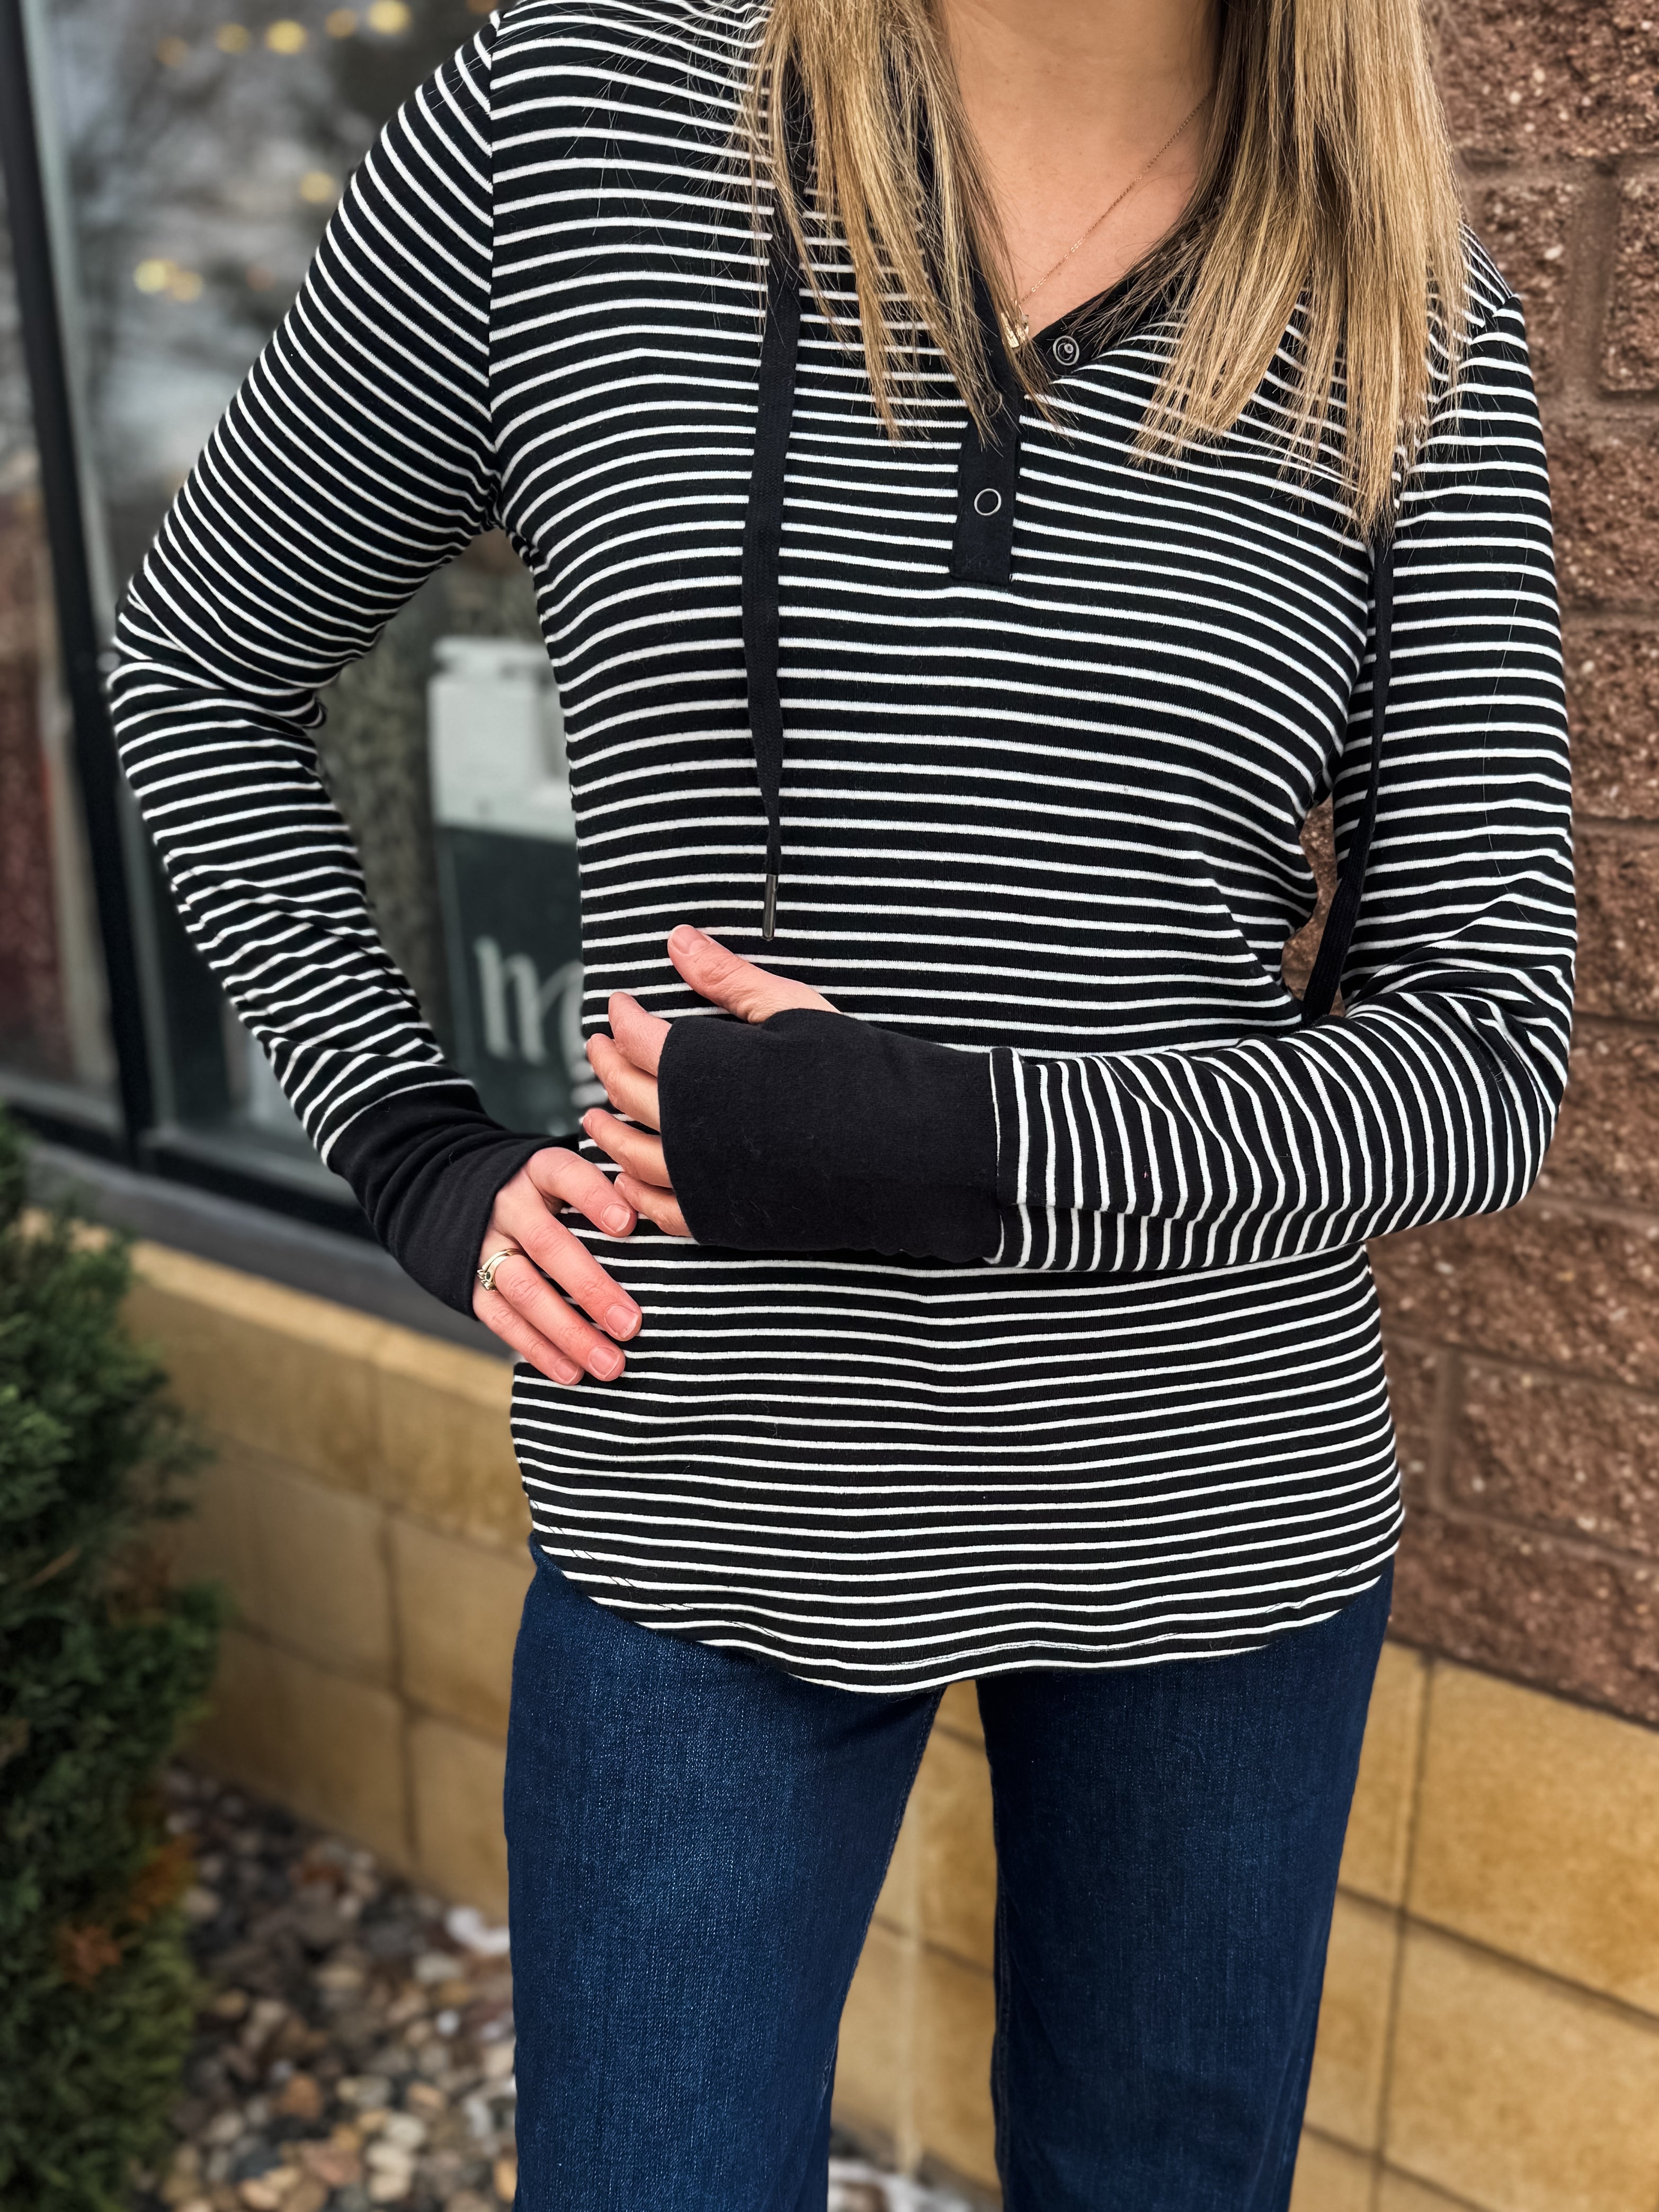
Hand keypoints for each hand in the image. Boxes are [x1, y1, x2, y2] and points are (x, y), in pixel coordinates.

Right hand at [472, 1148, 642, 1385]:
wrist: (461, 1194)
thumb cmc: (544, 1194)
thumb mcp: (566, 1178)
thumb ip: (605, 1195)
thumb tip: (660, 1226)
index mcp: (539, 1171)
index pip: (567, 1176)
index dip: (596, 1199)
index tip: (627, 1225)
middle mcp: (510, 1206)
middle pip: (549, 1246)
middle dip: (592, 1289)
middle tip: (631, 1325)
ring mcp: (486, 1246)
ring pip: (526, 1291)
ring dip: (570, 1332)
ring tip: (610, 1363)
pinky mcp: (470, 1284)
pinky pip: (503, 1321)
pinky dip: (539, 1350)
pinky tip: (572, 1373)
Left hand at [583, 923, 835, 1236]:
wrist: (907, 1150)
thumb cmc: (856, 1072)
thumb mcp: (793, 1010)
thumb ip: (727, 979)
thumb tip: (678, 941)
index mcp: (704, 1072)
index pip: (641, 1040)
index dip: (623, 1018)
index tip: (618, 1005)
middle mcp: (692, 1130)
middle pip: (628, 1095)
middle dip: (606, 1067)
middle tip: (597, 1047)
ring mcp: (704, 1181)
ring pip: (632, 1156)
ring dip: (606, 1132)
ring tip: (594, 1116)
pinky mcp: (723, 1219)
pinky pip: (661, 1211)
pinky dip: (635, 1194)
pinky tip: (626, 1180)